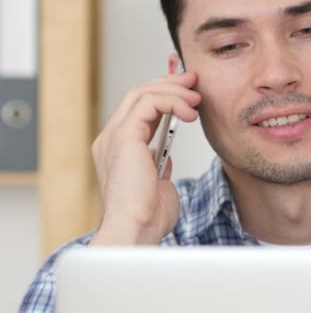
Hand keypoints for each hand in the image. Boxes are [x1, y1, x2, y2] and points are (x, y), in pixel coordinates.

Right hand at [90, 73, 200, 244]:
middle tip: (194, 81)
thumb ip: (159, 168)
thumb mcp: (159, 186)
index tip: (189, 92)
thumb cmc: (148, 218)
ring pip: (141, 93)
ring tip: (196, 97)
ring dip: (173, 90)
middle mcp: (111, 139)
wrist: (136, 231)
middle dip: (169, 83)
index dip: (163, 95)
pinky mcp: (124, 137)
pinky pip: (148, 104)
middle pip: (137, 94)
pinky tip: (190, 113)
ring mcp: (114, 136)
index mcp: (118, 150)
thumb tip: (165, 156)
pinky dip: (171, 102)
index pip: (137, 109)